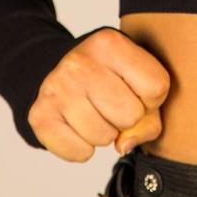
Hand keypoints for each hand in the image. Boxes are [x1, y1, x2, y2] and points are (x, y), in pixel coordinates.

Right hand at [27, 26, 171, 162]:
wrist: (57, 72)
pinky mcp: (40, 115)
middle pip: (132, 115)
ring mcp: (57, 88)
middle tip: (112, 104)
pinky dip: (83, 148)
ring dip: (105, 134)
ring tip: (93, 113)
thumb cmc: (108, 79)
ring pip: (106, 138)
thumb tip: (123, 145)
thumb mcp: (137, 81)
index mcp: (109, 43)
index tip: (135, 89)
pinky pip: (80, 153)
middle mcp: (79, 62)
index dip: (152, 98)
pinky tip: (76, 126)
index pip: (156, 87)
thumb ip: (149, 118)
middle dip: (128, 118)